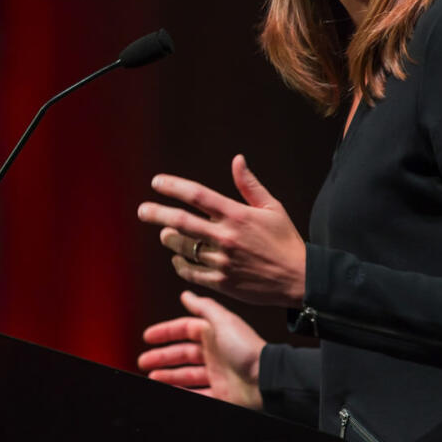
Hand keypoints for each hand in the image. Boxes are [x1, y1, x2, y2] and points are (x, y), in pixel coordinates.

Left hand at [137, 154, 305, 305]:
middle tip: (142, 210)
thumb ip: (249, 185)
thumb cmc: (285, 240)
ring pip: (182, 247)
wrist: (299, 279)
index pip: (197, 195)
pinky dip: (180, 263)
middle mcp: (226, 237)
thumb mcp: (272, 208)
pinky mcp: (221, 282)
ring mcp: (222, 261)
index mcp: (237, 215)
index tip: (156, 182)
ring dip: (168, 239)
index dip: (173, 186)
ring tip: (165, 234)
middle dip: (157, 213)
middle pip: (181, 221)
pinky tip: (177, 257)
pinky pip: (190, 272)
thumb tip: (237, 159)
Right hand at [138, 290, 264, 409]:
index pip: (184, 330)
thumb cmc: (247, 349)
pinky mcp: (221, 395)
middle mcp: (215, 354)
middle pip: (182, 355)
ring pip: (186, 376)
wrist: (267, 379)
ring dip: (168, 376)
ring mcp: (217, 376)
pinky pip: (197, 395)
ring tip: (152, 378)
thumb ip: (203, 307)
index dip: (166, 332)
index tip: (148, 337)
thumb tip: (186, 294)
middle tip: (144, 361)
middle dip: (162, 357)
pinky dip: (182, 393)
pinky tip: (169, 392)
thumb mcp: (223, 321)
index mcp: (214, 335)